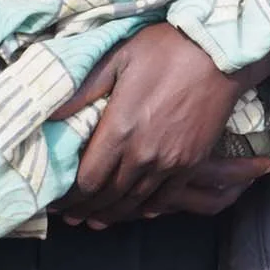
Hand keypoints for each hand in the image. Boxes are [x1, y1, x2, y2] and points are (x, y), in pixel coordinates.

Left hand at [51, 22, 269, 225]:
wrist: (219, 52)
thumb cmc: (164, 49)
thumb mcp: (117, 59)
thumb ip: (82, 90)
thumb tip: (50, 112)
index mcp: (119, 129)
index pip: (86, 179)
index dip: (69, 197)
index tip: (57, 202)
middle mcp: (142, 153)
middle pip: (108, 195)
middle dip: (86, 209)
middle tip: (71, 217)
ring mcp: (170, 161)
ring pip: (135, 201)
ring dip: (114, 214)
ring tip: (96, 220)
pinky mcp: (192, 162)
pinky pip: (167, 197)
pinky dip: (148, 208)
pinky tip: (138, 212)